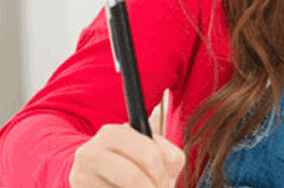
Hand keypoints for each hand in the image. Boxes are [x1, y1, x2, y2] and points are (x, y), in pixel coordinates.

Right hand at [69, 123, 184, 187]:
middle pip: (133, 177)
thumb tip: (170, 176)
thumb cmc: (128, 158)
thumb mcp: (146, 148)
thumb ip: (167, 155)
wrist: (89, 170)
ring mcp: (80, 177)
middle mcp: (91, 152)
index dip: (163, 174)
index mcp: (112, 133)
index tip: (168, 184)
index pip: (149, 154)